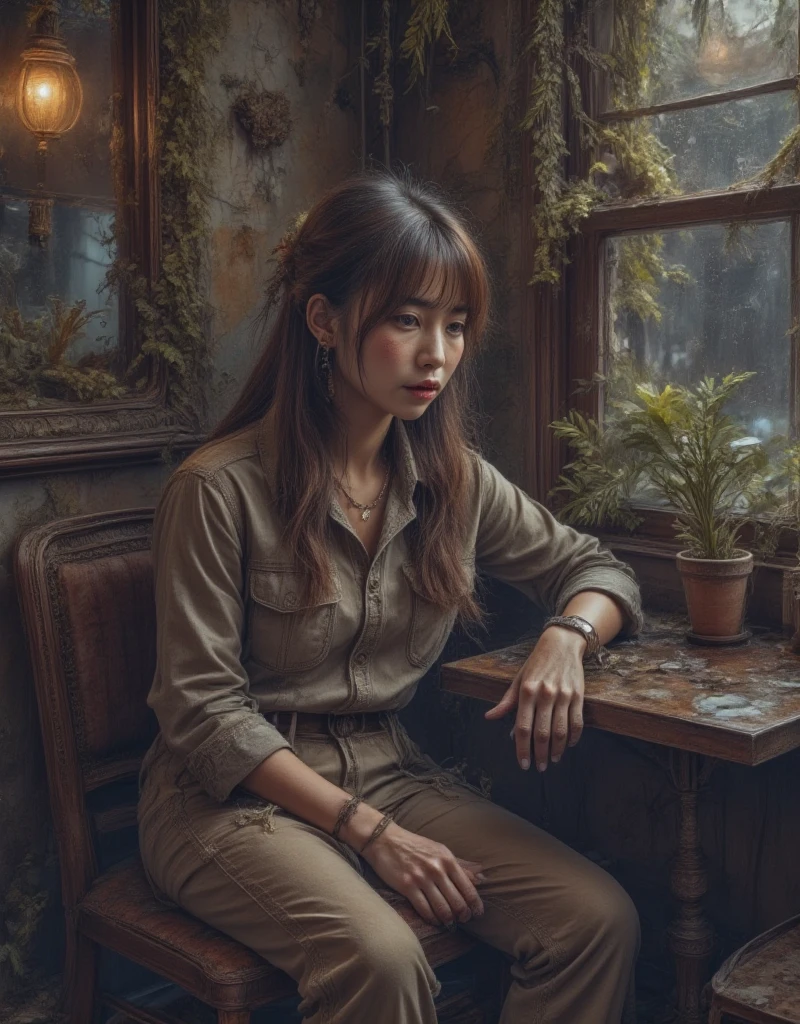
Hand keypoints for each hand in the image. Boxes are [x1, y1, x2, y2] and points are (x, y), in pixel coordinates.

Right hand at [359, 822, 486, 927]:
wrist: (385, 840)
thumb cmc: (415, 845)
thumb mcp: (440, 850)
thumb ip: (461, 866)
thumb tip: (482, 878)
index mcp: (447, 859)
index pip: (468, 888)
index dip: (475, 904)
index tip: (477, 914)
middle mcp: (437, 869)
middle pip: (457, 901)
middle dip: (463, 915)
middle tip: (463, 920)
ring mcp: (421, 878)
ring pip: (442, 908)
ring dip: (448, 920)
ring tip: (450, 924)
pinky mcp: (407, 886)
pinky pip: (424, 909)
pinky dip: (432, 919)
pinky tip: (435, 921)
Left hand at [483, 625, 585, 771]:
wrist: (562, 643)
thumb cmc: (537, 663)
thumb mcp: (518, 679)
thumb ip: (506, 701)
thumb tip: (490, 717)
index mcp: (526, 691)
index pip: (522, 727)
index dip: (522, 748)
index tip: (523, 764)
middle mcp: (545, 694)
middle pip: (542, 733)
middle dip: (539, 754)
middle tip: (538, 767)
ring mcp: (563, 695)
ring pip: (560, 731)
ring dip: (557, 750)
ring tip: (552, 760)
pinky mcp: (578, 695)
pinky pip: (577, 722)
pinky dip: (573, 737)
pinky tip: (568, 745)